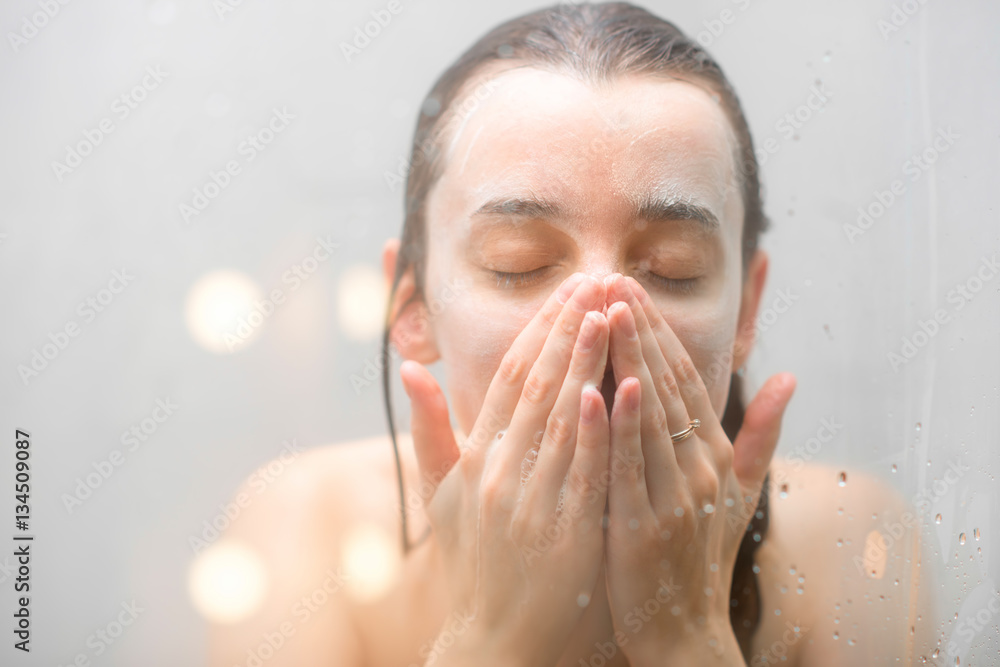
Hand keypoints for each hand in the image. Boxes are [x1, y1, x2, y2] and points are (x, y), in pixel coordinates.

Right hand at [400, 273, 613, 666]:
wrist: (493, 640)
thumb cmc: (473, 563)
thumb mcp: (442, 498)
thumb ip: (431, 431)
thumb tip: (409, 367)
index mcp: (474, 460)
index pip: (506, 379)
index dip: (537, 331)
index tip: (566, 290)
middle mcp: (498, 473)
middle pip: (536, 387)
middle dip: (568, 329)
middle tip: (597, 280)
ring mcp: (530, 503)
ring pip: (561, 419)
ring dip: (586, 362)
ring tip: (610, 313)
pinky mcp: (565, 535)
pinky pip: (583, 472)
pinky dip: (596, 429)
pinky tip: (612, 388)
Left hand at [599, 274, 795, 661]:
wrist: (684, 631)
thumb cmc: (701, 556)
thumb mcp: (739, 493)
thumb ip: (761, 435)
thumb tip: (792, 377)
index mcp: (714, 455)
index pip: (684, 378)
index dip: (656, 331)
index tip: (627, 288)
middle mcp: (700, 469)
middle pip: (664, 385)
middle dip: (634, 328)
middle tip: (607, 277)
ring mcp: (674, 498)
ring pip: (647, 416)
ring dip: (625, 360)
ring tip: (602, 310)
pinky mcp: (644, 528)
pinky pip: (629, 469)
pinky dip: (619, 427)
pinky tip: (604, 387)